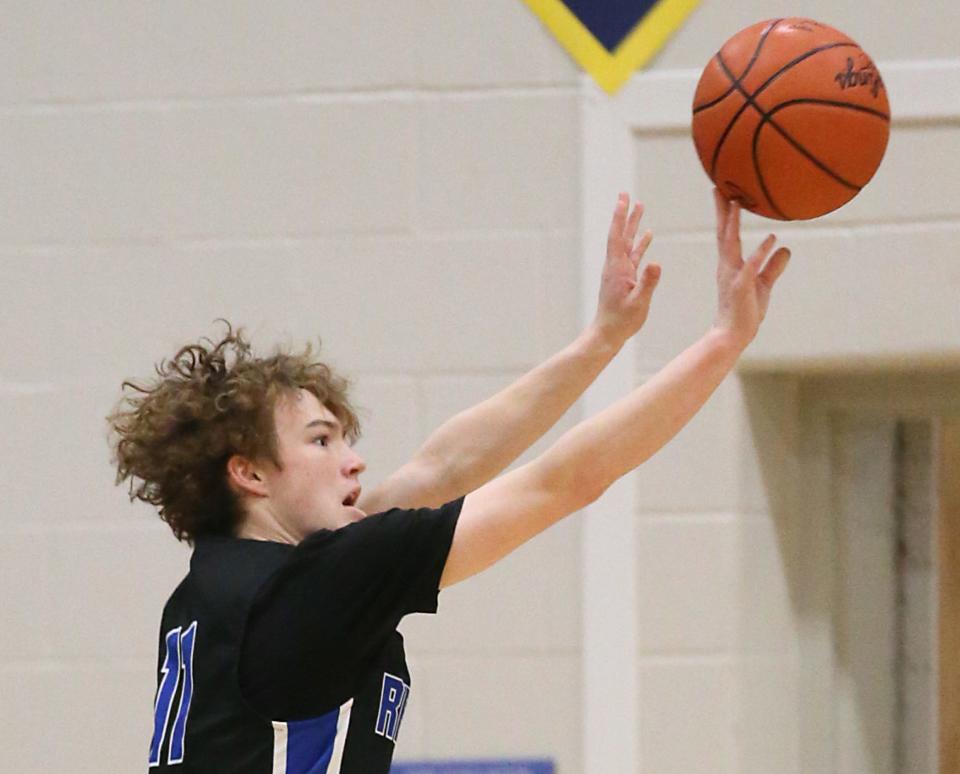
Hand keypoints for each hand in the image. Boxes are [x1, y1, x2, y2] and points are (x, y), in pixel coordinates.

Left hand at [592, 192, 660, 346]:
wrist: (608, 333)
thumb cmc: (622, 320)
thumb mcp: (638, 302)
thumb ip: (648, 283)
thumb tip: (656, 263)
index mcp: (617, 268)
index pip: (617, 236)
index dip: (620, 216)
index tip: (623, 198)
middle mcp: (616, 266)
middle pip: (621, 234)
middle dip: (625, 214)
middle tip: (627, 194)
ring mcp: (620, 271)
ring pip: (627, 242)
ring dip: (634, 225)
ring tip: (640, 208)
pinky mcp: (624, 277)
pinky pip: (633, 255)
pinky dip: (640, 243)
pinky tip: (648, 235)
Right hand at [712, 188, 790, 349]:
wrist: (732, 336)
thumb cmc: (745, 312)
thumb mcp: (763, 285)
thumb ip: (772, 266)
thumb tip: (785, 248)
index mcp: (731, 265)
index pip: (727, 235)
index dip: (725, 214)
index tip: (724, 194)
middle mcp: (727, 266)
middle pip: (723, 233)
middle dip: (722, 211)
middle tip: (719, 187)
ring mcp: (732, 276)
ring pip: (731, 245)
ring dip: (732, 224)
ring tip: (735, 202)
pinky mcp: (741, 288)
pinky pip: (751, 267)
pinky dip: (761, 252)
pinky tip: (771, 238)